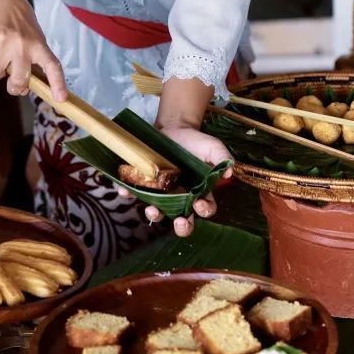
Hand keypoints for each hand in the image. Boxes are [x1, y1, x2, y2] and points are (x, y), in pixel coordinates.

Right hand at [0, 0, 67, 101]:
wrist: (2, 0)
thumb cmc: (22, 25)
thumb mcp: (36, 39)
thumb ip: (33, 62)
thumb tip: (24, 88)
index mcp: (39, 45)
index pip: (52, 66)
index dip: (57, 83)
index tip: (60, 99)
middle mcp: (22, 44)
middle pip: (19, 80)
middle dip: (15, 87)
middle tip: (14, 84)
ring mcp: (3, 41)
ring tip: (1, 55)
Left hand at [118, 126, 232, 236]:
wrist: (174, 128)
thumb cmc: (195, 141)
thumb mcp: (212, 147)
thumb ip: (222, 157)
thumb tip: (229, 172)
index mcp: (199, 192)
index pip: (205, 208)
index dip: (204, 210)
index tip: (199, 203)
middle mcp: (180, 198)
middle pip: (182, 220)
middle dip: (182, 226)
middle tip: (180, 221)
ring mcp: (161, 193)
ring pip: (158, 211)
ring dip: (154, 214)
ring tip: (153, 209)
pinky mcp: (144, 184)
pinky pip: (134, 193)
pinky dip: (129, 193)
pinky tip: (125, 190)